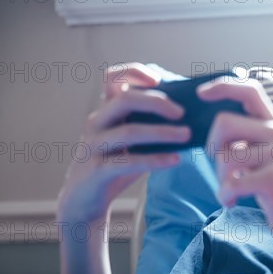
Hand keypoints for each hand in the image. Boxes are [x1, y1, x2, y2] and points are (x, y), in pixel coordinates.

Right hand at [56, 63, 190, 222]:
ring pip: (128, 132)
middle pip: (124, 100)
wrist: (84, 200)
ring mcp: (94, 146)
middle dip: (156, 102)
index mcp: (105, 111)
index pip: (111, 78)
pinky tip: (175, 160)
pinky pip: (129, 161)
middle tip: (182, 112)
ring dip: (162, 132)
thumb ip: (149, 126)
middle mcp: (96, 123)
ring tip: (186, 135)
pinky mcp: (97, 170)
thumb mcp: (130, 142)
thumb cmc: (114, 166)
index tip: (159, 79)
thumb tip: (188, 118)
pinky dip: (155, 160)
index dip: (133, 72)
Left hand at [198, 77, 272, 247]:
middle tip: (223, 169)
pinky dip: (225, 196)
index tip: (202, 94)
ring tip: (232, 191)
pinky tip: (233, 201)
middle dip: (212, 148)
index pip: (250, 90)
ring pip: (225, 156)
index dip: (222, 86)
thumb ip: (247, 139)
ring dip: (220, 179)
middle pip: (224, 122)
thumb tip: (216, 126)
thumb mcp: (264, 157)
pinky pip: (231, 183)